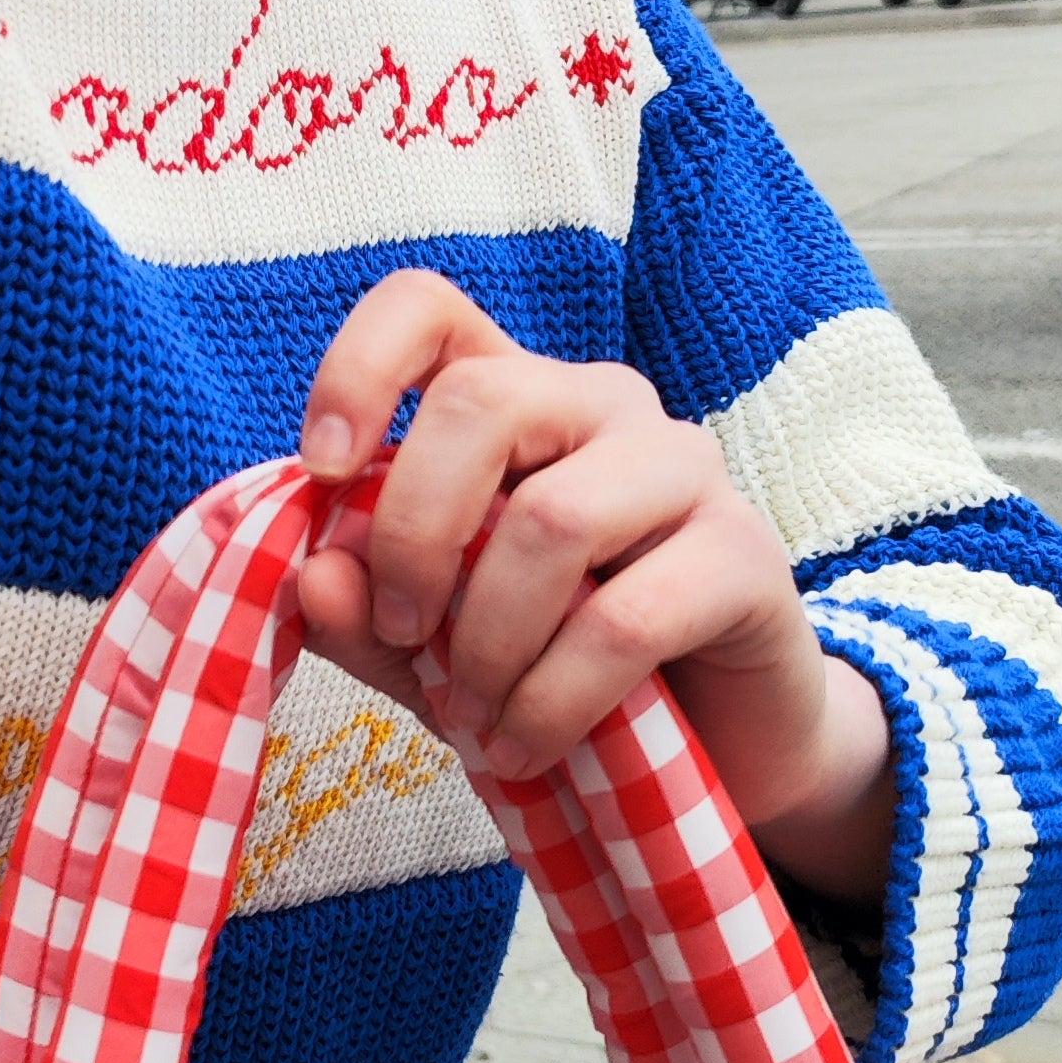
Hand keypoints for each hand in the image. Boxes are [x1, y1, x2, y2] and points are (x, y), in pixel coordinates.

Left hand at [292, 271, 896, 900]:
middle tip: (401, 634)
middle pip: (482, 402)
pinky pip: (626, 619)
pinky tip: (526, 747)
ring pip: (554, 517)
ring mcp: (686, 469)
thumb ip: (364, 614)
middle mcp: (603, 406)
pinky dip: (553, 699)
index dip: (359, 369)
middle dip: (413, 534)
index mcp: (516, 400)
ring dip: (487, 642)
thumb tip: (314, 579)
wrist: (716, 750)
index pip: (427, 312)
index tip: (322, 471)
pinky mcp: (747, 557)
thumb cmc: (555, 671)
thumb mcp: (432, 651)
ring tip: (473, 721)